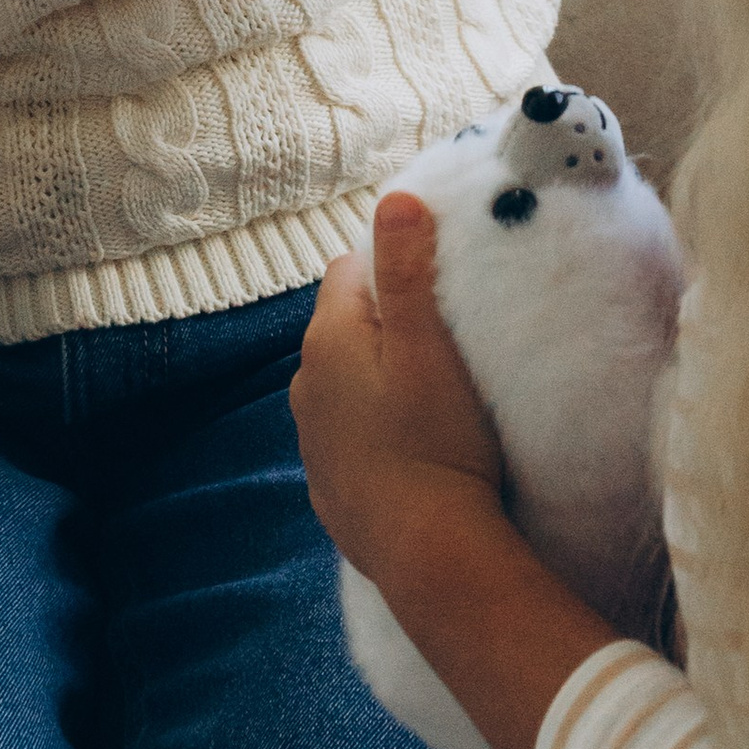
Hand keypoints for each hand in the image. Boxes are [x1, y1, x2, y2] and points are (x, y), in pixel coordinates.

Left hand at [295, 191, 625, 748]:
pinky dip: (372, 431)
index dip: (392, 268)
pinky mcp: (327, 484)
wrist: (428, 551)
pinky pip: (348, 436)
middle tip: (443, 340)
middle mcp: (305, 383)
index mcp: (328, 338)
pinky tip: (411, 449)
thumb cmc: (437, 440)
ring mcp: (312, 439)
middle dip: (383, 322)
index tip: (436, 287)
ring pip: (343, 382)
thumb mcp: (430, 344)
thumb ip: (409, 269)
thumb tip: (394, 197)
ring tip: (430, 397)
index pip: (349, 268)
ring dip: (375, 378)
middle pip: (344, 325)